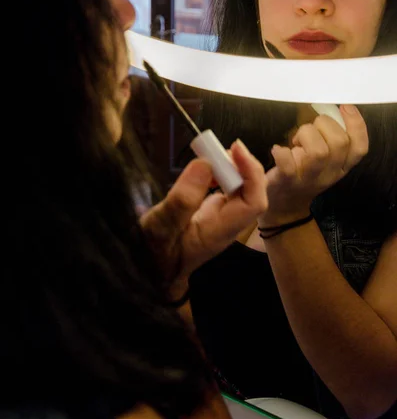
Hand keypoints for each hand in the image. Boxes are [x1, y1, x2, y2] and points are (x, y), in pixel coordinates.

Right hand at [140, 140, 267, 290]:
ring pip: (242, 190)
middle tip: (216, 148)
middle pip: (252, 193)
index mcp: (220, 232)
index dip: (251, 173)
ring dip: (231, 168)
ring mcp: (222, 220)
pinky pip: (228, 190)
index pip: (254, 203)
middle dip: (241, 166)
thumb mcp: (160, 227)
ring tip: (209, 153)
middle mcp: (228, 226)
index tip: (236, 149)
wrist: (150, 270)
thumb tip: (206, 164)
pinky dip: (220, 174)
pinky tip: (205, 169)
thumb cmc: (153, 253)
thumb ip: (182, 200)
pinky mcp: (214, 214)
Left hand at [259, 105, 367, 226]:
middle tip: (310, 129)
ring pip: (318, 152)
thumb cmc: (305, 173)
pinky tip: (277, 149)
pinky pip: (288, 165)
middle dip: (324, 125)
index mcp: (342, 166)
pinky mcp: (287, 182)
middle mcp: (329, 174)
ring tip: (296, 140)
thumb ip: (332, 139)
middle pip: (339, 143)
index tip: (345, 107)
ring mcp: (309, 179)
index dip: (356, 124)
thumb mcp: (326, 161)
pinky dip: (282, 152)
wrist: (285, 206)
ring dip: (305, 135)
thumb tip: (331, 110)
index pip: (360, 147)